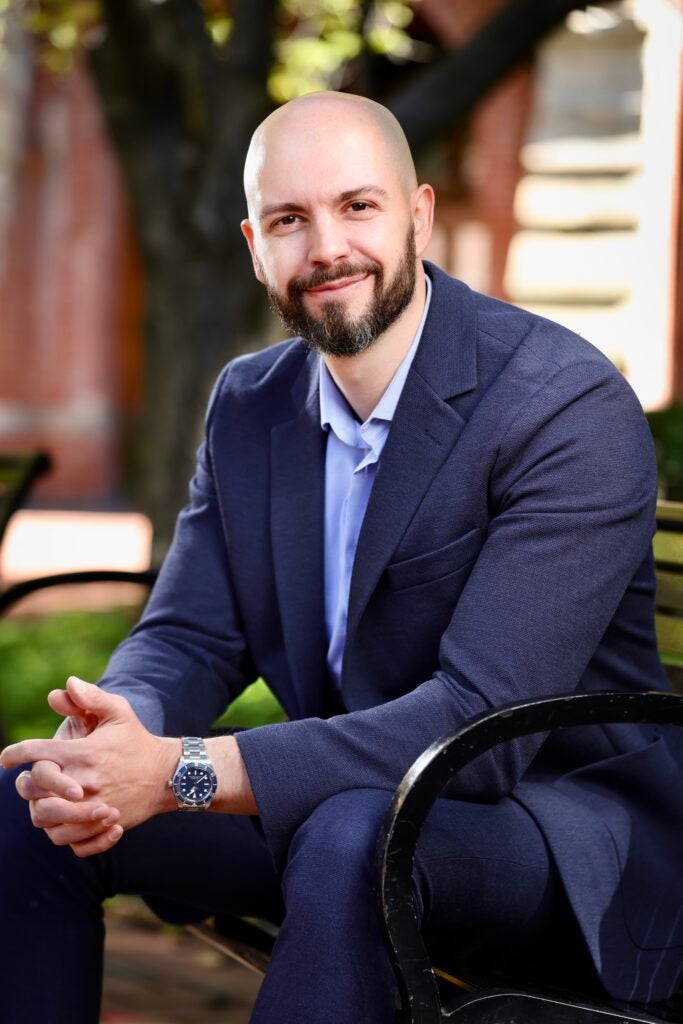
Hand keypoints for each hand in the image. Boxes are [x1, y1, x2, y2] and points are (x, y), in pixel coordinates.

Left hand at [2, 677, 178, 855]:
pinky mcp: (104, 828)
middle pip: (34, 789)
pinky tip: (67, 822)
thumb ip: (91, 697)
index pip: (36, 753)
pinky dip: (64, 834)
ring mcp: (94, 809)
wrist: (170, 775)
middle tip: (28, 780)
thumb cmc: (138, 741)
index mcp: (84, 753)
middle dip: (26, 783)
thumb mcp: (119, 712)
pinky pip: (71, 841)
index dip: (15, 754)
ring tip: (45, 801)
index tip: (5, 758)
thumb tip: (67, 683)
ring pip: (46, 819)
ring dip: (41, 810)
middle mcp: (85, 782)